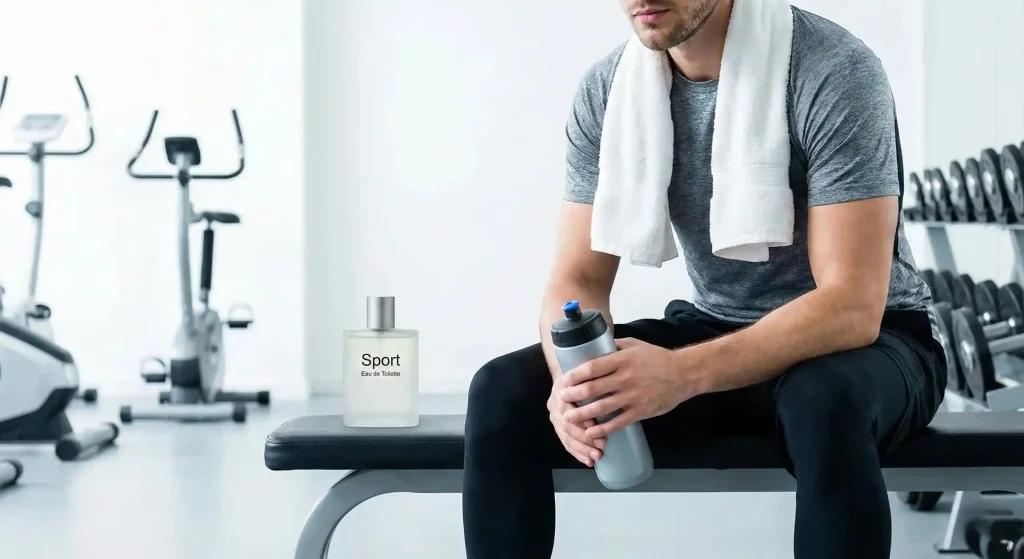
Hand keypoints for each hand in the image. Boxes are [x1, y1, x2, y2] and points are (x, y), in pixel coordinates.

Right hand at [547, 375, 606, 466]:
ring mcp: (555, 417)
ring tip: (597, 457)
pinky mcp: (557, 427)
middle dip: (584, 438)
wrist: (565, 372)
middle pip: (566, 426)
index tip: (594, 426)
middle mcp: (555, 405)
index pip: (566, 409)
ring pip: (566, 437)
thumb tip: (613, 392)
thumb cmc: (581, 372)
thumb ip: (592, 381)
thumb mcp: (585, 372)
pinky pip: (565, 443)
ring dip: (582, 449)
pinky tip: (588, 462)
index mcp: (561, 391)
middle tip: (602, 445)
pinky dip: (577, 453)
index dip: (580, 419)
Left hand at [560, 338, 707, 439]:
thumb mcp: (634, 345)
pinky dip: (602, 429)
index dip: (576, 375)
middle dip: (573, 395)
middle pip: (593, 388)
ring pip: (602, 407)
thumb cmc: (657, 358)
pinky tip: (591, 433)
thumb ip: (614, 347)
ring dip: (582, 414)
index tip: (565, 379)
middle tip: (562, 399)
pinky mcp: (640, 411)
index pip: (593, 367)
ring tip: (569, 417)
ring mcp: (633, 397)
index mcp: (623, 360)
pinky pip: (618, 422)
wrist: (683, 374)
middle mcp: (626, 378)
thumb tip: (593, 347)